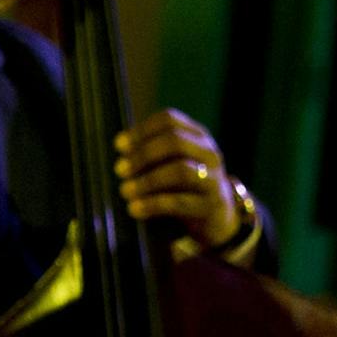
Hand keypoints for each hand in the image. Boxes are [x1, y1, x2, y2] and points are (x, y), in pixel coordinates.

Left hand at [115, 109, 240, 248]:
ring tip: (125, 191)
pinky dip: (153, 204)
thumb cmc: (185, 184)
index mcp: (198, 136)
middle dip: (142, 155)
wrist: (218, 216)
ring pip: (180, 171)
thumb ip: (152, 152)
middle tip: (120, 170)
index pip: (169, 120)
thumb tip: (121, 147)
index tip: (119, 146)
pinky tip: (135, 209)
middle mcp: (209, 153)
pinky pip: (180, 202)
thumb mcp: (173, 161)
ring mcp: (213, 179)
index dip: (141, 131)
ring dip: (147, 181)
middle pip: (175, 142)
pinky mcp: (211, 205)